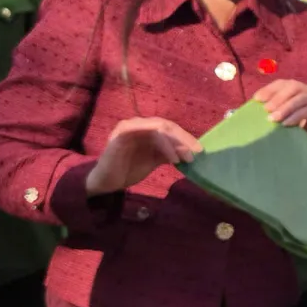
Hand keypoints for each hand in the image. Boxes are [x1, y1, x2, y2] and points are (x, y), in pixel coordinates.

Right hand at [84, 117, 200, 195]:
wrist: (107, 181)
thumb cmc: (129, 169)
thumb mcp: (154, 160)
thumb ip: (169, 153)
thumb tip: (190, 152)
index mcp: (146, 129)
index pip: (170, 128)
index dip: (185, 137)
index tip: (199, 150)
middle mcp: (139, 124)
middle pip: (167, 125)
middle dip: (183, 138)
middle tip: (196, 152)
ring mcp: (130, 127)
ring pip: (159, 128)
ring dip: (174, 143)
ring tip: (183, 159)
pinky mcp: (123, 133)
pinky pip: (146, 134)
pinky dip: (163, 145)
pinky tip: (172, 158)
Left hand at [255, 79, 306, 144]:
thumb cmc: (292, 133)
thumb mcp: (278, 118)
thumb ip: (269, 110)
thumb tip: (246, 107)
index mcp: (298, 89)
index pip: (283, 83)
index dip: (270, 89)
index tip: (257, 99)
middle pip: (293, 87)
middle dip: (278, 98)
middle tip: (266, 110)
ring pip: (302, 98)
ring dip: (286, 107)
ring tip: (274, 119)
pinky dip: (297, 115)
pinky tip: (286, 124)